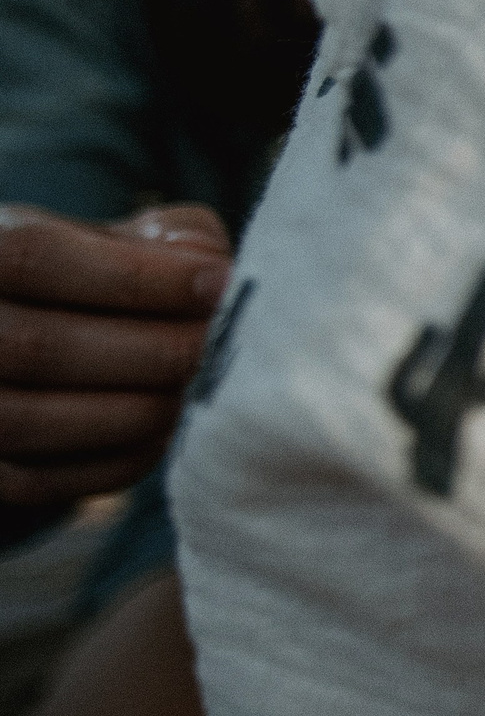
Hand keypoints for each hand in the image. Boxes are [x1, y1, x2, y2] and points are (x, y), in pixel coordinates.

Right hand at [0, 204, 230, 534]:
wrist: (45, 341)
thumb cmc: (103, 276)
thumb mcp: (127, 236)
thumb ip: (173, 238)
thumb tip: (214, 276)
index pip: (37, 257)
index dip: (136, 276)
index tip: (216, 285)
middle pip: (40, 348)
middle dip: (153, 351)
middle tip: (217, 346)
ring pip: (38, 420)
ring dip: (140, 407)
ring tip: (195, 385)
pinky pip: (46, 479)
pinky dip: (122, 457)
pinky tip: (167, 427)